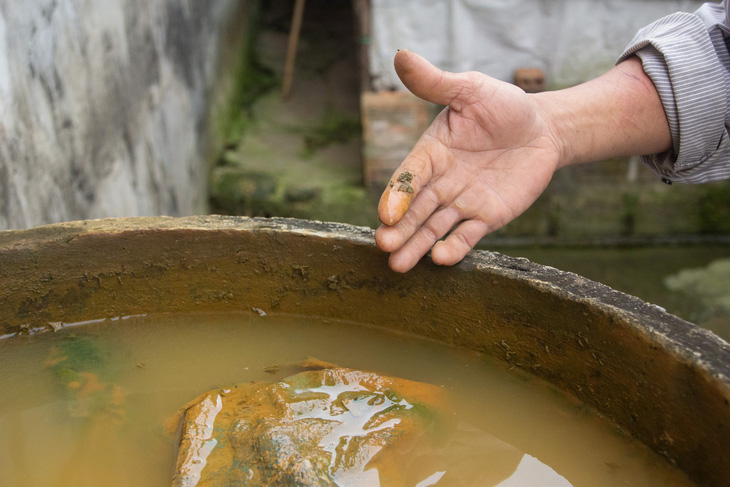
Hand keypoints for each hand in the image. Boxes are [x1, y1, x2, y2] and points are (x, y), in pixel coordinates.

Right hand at [375, 50, 561, 271]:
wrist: (542, 129)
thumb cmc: (502, 106)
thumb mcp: (469, 89)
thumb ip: (436, 82)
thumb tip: (400, 55)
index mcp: (431, 153)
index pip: (410, 176)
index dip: (398, 195)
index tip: (386, 214)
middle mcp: (441, 182)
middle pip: (416, 209)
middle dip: (400, 229)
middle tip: (385, 247)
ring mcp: (463, 202)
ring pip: (435, 227)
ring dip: (417, 245)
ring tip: (400, 265)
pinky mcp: (487, 217)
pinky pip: (468, 235)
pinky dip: (454, 248)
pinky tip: (442, 258)